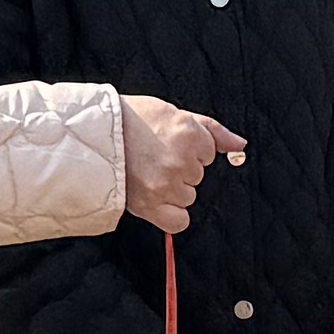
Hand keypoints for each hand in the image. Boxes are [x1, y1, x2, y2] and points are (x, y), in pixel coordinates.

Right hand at [119, 98, 241, 231]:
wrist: (92, 136)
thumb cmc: (130, 120)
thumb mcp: (174, 112)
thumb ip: (212, 130)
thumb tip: (241, 145)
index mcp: (189, 134)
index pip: (208, 153)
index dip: (189, 149)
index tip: (167, 144)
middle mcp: (181, 160)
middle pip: (198, 176)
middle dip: (181, 168)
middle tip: (154, 158)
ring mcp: (166, 185)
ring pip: (188, 196)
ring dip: (173, 190)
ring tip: (148, 174)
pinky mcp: (150, 205)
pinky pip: (179, 221)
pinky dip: (171, 215)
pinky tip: (156, 199)